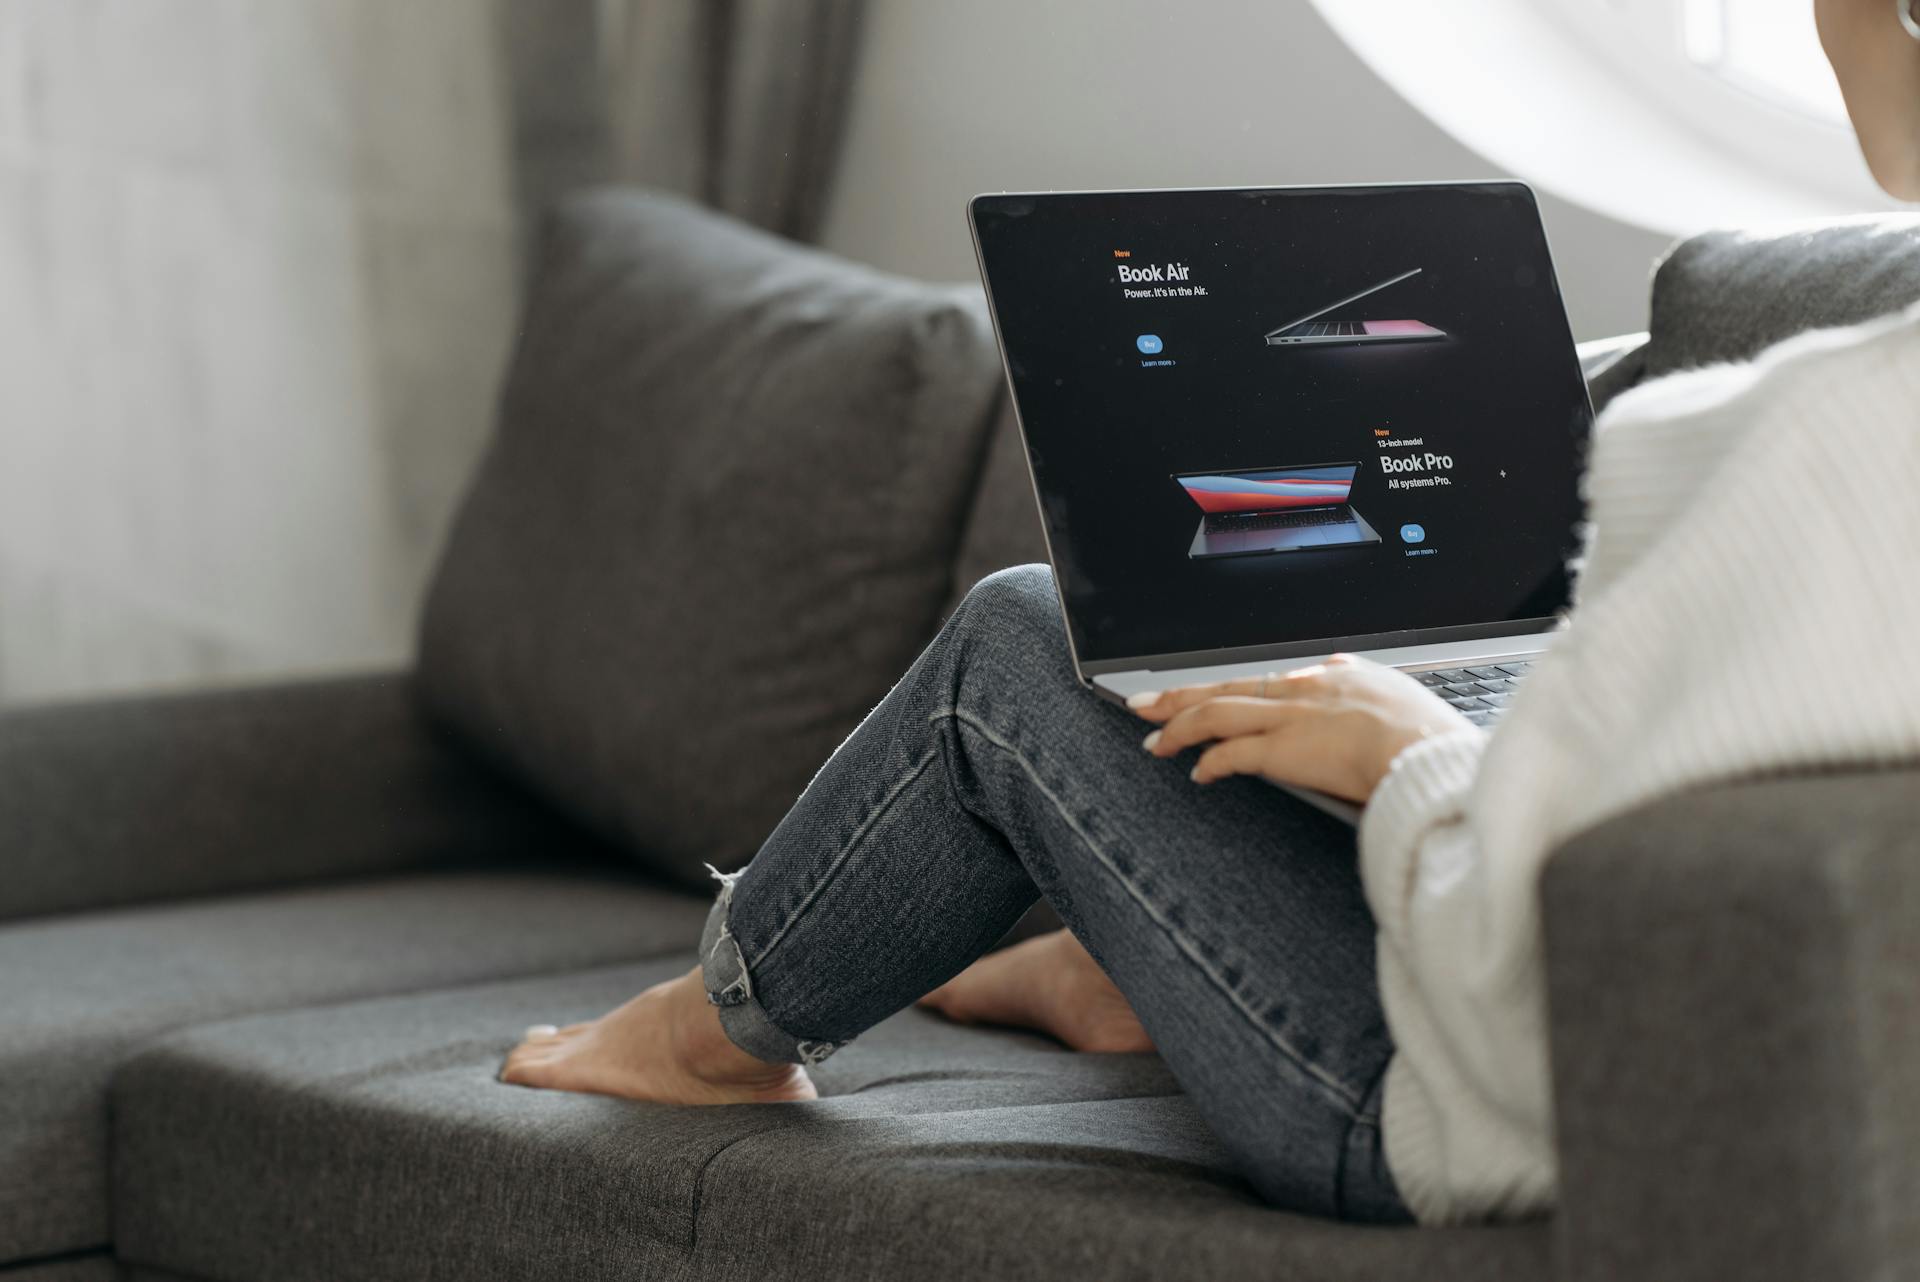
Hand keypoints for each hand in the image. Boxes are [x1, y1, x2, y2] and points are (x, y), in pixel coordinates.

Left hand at [1130, 656, 1471, 803]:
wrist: (1428, 750)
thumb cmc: (1427, 736)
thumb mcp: (1400, 696)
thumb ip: (1369, 688)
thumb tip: (1347, 671)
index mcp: (1334, 677)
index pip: (1269, 680)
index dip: (1236, 690)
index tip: (1214, 697)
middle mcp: (1303, 691)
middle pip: (1228, 688)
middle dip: (1182, 696)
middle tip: (1146, 702)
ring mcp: (1289, 718)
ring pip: (1218, 713)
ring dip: (1179, 725)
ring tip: (1153, 738)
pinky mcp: (1281, 750)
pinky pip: (1230, 753)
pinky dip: (1208, 762)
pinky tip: (1194, 772)